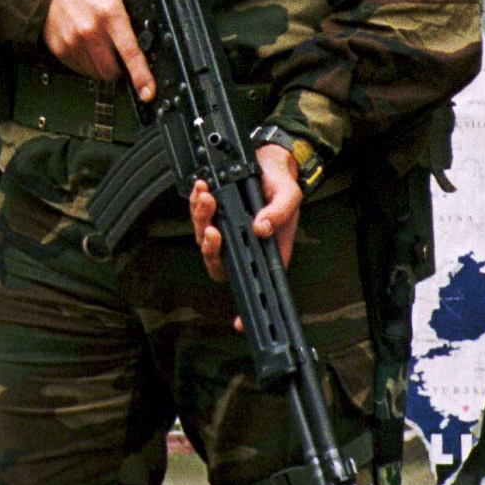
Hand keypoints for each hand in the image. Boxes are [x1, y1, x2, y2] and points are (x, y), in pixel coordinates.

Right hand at [42, 0, 155, 102]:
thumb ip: (130, 12)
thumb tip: (147, 38)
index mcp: (110, 13)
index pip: (130, 52)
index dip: (141, 76)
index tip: (147, 92)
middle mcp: (90, 30)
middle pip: (111, 71)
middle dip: (120, 70)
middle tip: (119, 57)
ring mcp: (72, 42)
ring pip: (95, 73)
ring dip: (102, 67)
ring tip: (100, 47)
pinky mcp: (60, 49)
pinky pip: (80, 70)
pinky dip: (86, 63)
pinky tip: (86, 46)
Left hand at [189, 147, 303, 327]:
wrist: (269, 163)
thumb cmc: (281, 186)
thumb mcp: (289, 196)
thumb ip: (278, 213)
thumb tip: (260, 228)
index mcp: (264, 250)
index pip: (252, 281)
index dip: (244, 305)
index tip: (238, 321)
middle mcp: (242, 244)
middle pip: (217, 260)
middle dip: (210, 246)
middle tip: (213, 228)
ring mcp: (225, 230)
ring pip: (203, 237)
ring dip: (201, 218)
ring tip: (206, 197)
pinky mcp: (213, 214)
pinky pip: (198, 215)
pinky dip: (196, 203)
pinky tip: (200, 189)